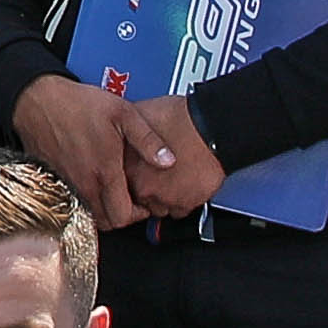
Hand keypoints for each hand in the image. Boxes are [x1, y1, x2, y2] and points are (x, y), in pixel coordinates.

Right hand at [10, 74, 145, 228]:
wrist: (38, 100)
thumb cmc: (78, 104)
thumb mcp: (123, 114)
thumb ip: (148, 140)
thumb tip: (168, 160)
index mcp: (104, 171)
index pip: (123, 216)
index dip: (138, 215)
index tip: (144, 202)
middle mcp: (84, 184)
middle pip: (107, 223)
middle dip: (123, 216)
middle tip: (131, 199)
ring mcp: (68, 185)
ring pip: (90, 215)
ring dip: (105, 210)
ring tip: (114, 191)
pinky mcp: (56, 182)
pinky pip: (74, 203)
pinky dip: (87, 201)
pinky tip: (95, 182)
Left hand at [129, 93, 227, 220]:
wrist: (211, 127)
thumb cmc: (180, 119)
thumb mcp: (138, 116)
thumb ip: (125, 134)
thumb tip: (117, 134)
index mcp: (126, 168)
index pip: (116, 185)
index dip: (127, 176)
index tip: (135, 172)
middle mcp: (142, 187)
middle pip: (138, 198)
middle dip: (146, 187)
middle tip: (157, 173)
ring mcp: (163, 198)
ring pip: (158, 207)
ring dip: (164, 195)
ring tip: (172, 177)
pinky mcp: (184, 205)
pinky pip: (178, 210)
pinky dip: (182, 199)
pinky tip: (185, 182)